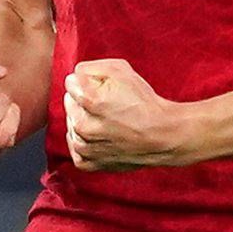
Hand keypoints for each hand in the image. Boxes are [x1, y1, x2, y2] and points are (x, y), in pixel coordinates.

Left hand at [63, 59, 191, 170]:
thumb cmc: (145, 104)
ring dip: (84, 122)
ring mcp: (85, 147)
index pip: (70, 83)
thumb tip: (75, 76)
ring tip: (107, 122)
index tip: (103, 88)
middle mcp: (83, 125)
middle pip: (70, 105)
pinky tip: (99, 137)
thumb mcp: (121, 70)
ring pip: (72, 127)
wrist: (163, 136)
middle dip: (84, 102)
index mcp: (89, 100)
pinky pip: (76, 150)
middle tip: (108, 105)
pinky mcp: (89, 163)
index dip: (87, 81)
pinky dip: (84, 143)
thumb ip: (90, 68)